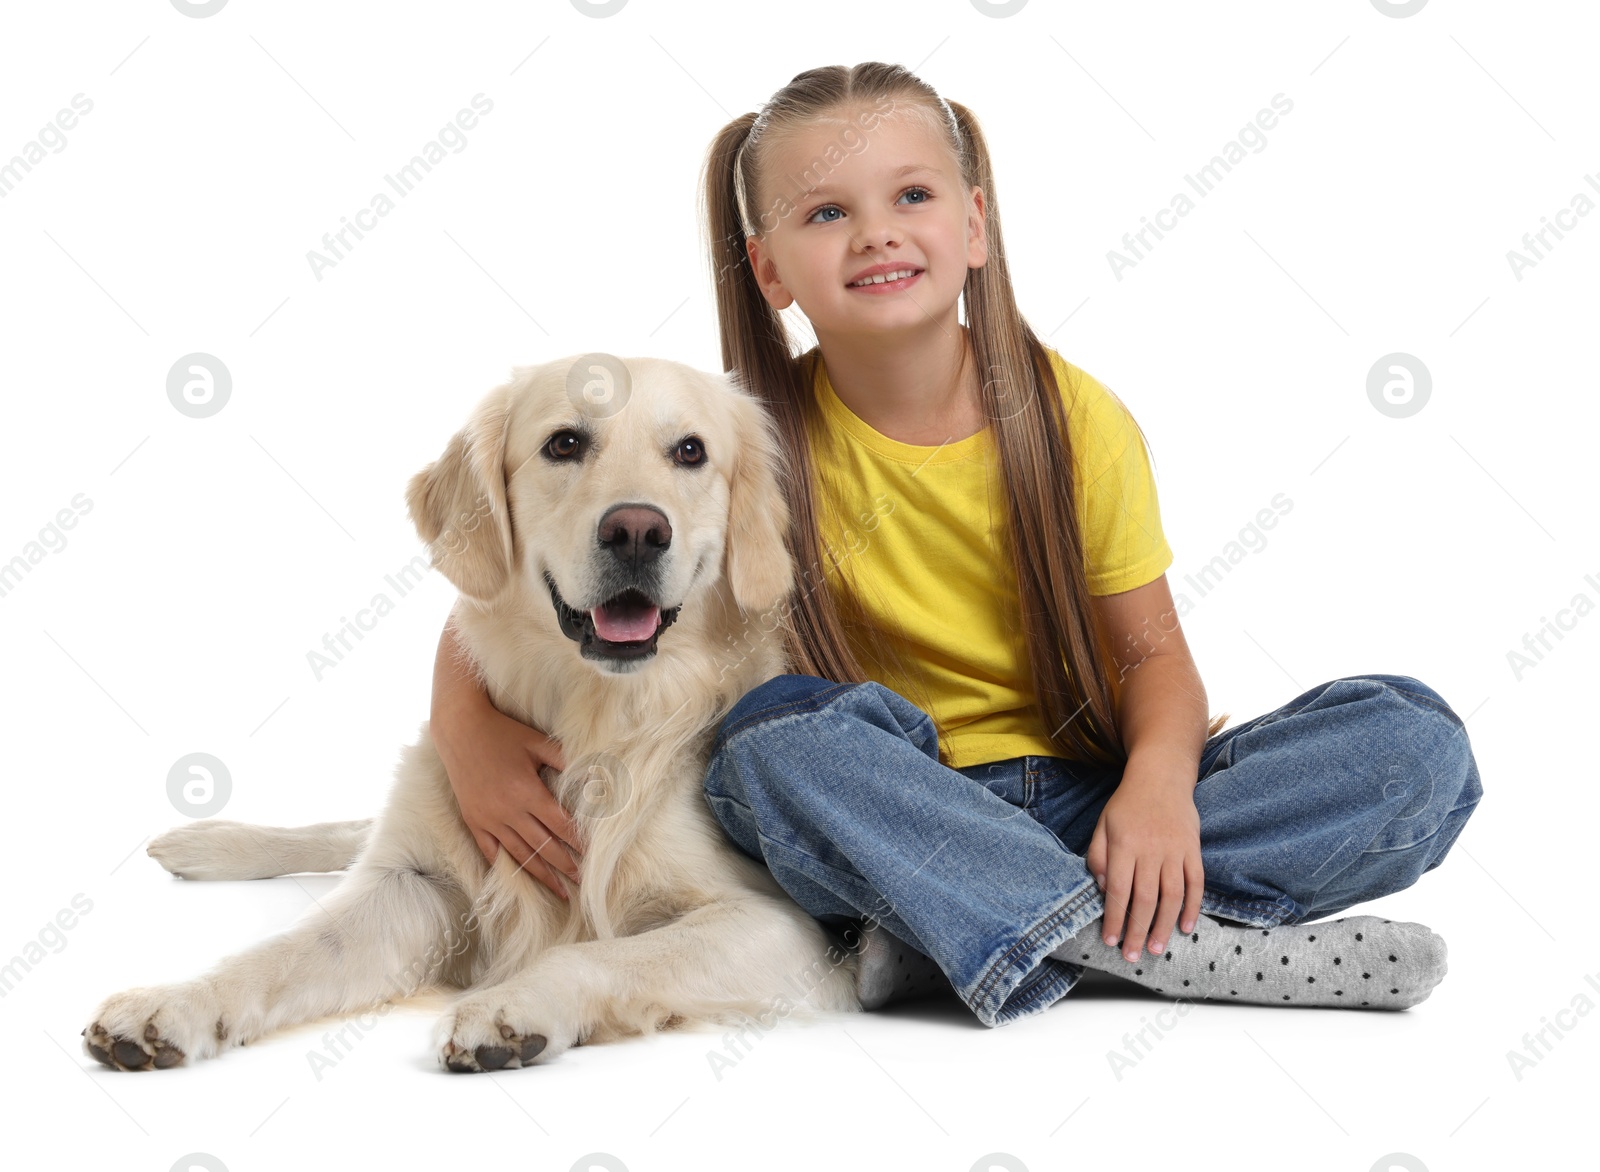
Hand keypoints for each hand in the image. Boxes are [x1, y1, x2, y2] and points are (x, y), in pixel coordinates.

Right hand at [433, 701, 584, 899]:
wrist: (460, 730)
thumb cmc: (503, 733)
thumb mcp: (537, 742)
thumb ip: (564, 759)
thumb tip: (594, 772)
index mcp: (527, 791)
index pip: (560, 825)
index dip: (578, 842)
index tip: (594, 855)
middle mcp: (507, 811)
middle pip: (543, 846)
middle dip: (565, 865)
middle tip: (583, 881)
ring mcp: (488, 819)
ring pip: (520, 854)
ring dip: (541, 874)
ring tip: (560, 890)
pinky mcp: (473, 821)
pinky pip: (491, 851)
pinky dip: (507, 866)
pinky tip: (520, 878)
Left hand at [1084, 771, 1202, 963]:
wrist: (1161, 777)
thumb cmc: (1127, 804)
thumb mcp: (1102, 825)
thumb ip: (1098, 857)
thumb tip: (1103, 890)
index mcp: (1124, 845)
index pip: (1118, 890)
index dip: (1114, 918)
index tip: (1110, 940)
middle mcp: (1150, 851)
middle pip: (1145, 899)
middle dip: (1137, 931)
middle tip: (1132, 956)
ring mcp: (1175, 851)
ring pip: (1171, 896)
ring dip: (1163, 926)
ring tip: (1155, 948)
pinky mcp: (1193, 850)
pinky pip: (1196, 883)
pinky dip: (1193, 907)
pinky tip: (1186, 927)